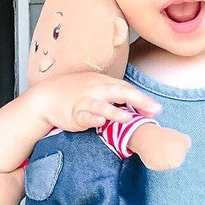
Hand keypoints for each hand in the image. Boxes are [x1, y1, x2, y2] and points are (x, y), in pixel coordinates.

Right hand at [31, 71, 161, 132]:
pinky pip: (84, 116)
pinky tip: (100, 121)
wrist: (48, 95)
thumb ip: (115, 95)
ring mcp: (85, 102)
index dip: (142, 99)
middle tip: (154, 109)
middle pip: (120, 93)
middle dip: (138, 101)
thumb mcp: (97, 88)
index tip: (156, 109)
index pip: (127, 89)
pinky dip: (92, 118)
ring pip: (102, 106)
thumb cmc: (76, 92)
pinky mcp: (74, 114)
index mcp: (104, 83)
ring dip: (115, 112)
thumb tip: (138, 105)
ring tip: (128, 118)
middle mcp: (97, 90)